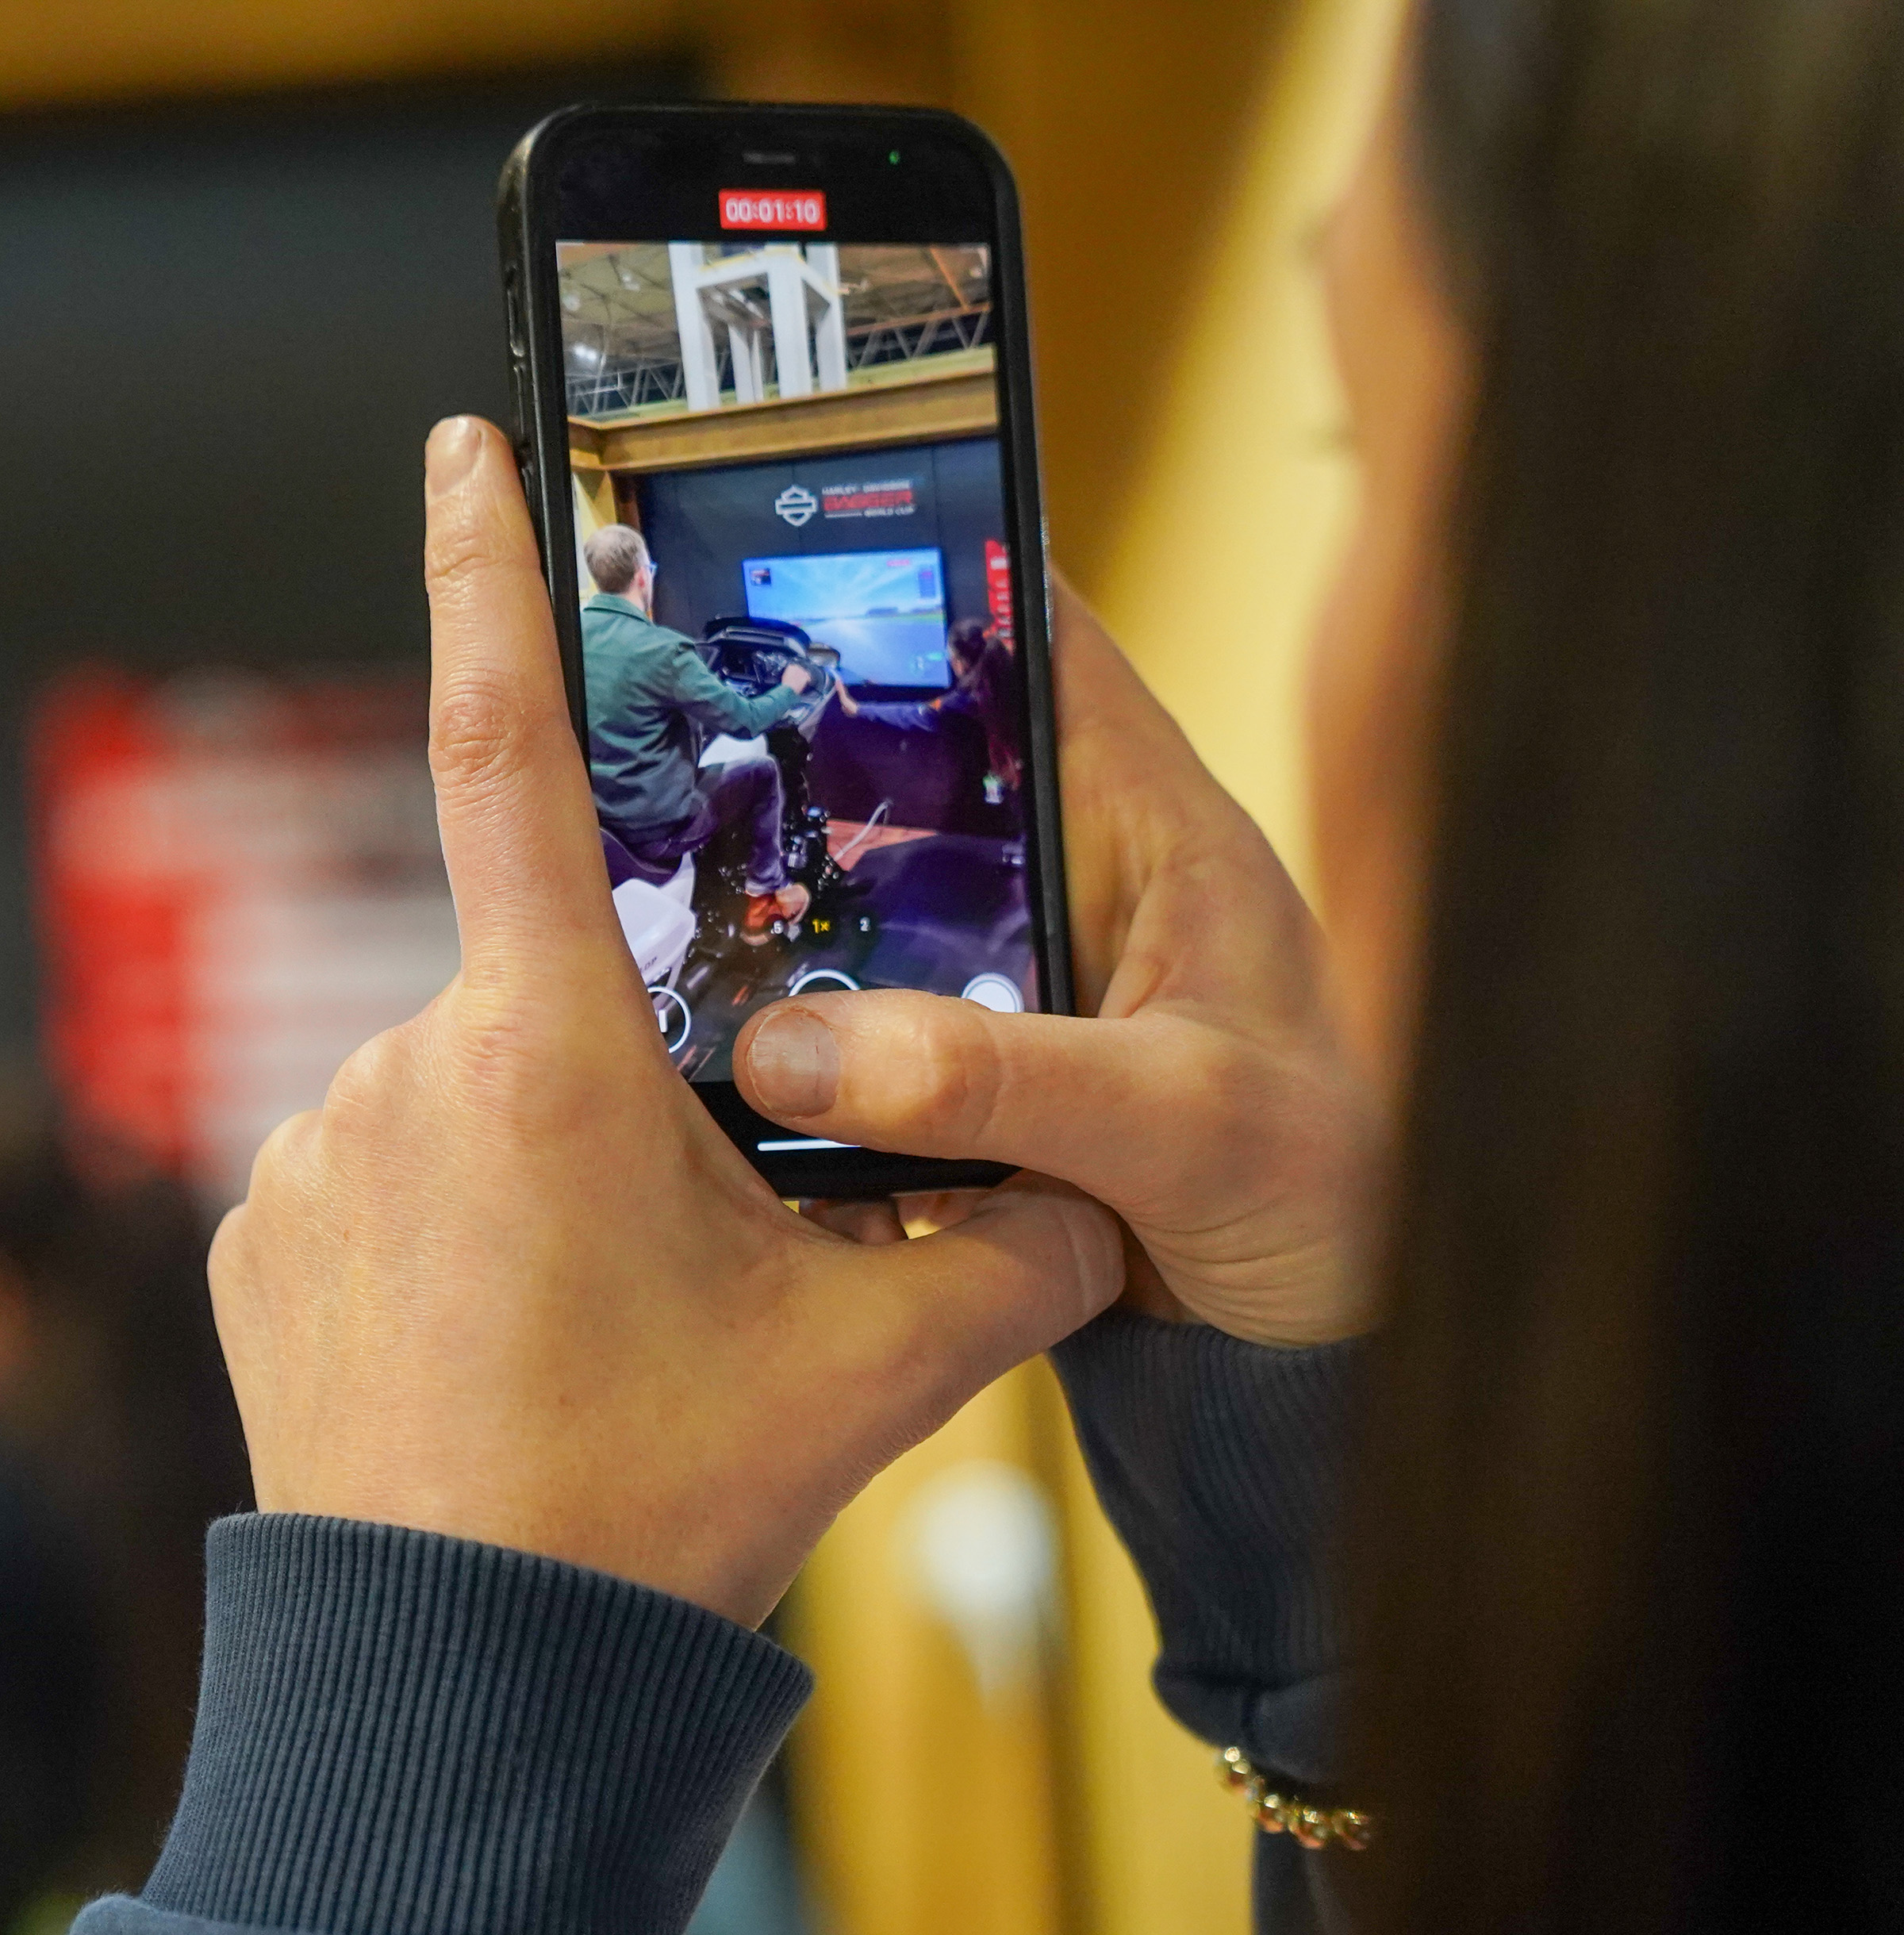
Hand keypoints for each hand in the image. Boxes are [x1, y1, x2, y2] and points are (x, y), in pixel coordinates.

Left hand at [208, 420, 1121, 1627]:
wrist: (462, 1686)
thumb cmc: (659, 1505)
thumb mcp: (882, 1362)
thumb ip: (1012, 1240)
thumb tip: (1098, 1188)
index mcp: (543, 1050)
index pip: (505, 749)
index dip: (490, 579)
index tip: (466, 445)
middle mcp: (397, 1067)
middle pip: (543, 992)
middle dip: (625, 1078)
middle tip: (676, 1252)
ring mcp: (304, 1153)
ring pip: (458, 1091)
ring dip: (536, 1165)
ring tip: (586, 1336)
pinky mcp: (254, 1237)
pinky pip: (371, 1169)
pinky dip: (445, 1225)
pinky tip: (492, 1353)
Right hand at [731, 588, 1381, 1345]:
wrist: (1311, 1371)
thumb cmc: (1327, 1207)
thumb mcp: (1179, 1124)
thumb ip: (1002, 1082)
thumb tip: (801, 1048)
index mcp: (1157, 834)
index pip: (1044, 646)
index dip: (934, 573)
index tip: (800, 531)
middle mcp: (1074, 888)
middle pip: (914, 772)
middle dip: (797, 754)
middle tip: (659, 731)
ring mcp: (1016, 985)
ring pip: (863, 906)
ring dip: (774, 911)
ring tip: (640, 885)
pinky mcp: (971, 1080)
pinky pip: (850, 1032)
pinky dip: (782, 1042)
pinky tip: (694, 1047)